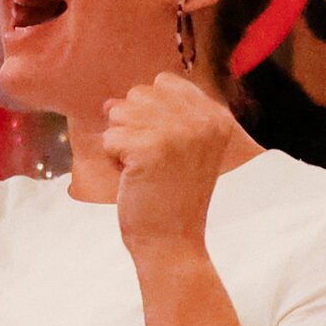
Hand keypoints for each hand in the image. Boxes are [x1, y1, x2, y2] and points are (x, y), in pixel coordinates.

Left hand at [103, 71, 240, 259]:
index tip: (161, 147)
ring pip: (120, 113)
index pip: (165, 83)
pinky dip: (113, 160)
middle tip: (151, 162)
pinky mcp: (150, 148)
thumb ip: (154, 117)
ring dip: (122, 142)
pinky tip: (133, 179)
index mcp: (215, 117)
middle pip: (139, 94)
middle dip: (132, 126)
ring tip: (142, 169)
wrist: (172, 242)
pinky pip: (110, 138)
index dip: (149, 111)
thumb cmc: (170, 197)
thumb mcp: (177, 149)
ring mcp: (177, 132)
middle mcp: (202, 120)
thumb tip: (110, 102)